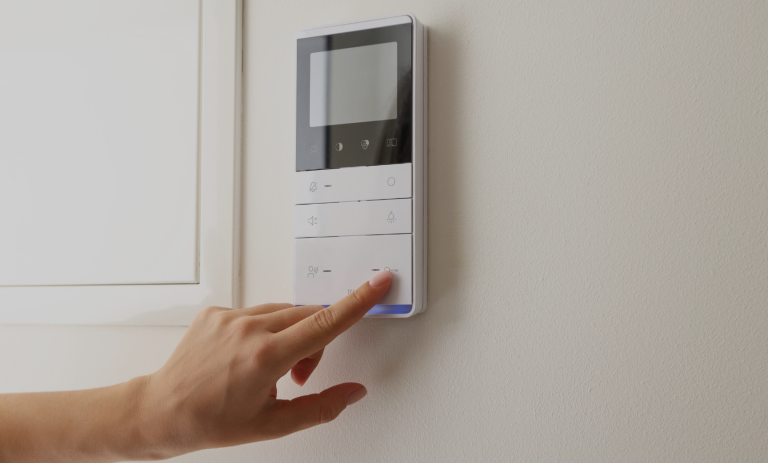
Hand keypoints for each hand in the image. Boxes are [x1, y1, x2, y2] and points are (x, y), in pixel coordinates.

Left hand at [136, 271, 391, 458]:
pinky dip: (265, 330)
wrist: (161, 410)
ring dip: (291, 335)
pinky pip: (258, 311)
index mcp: (266, 358)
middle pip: (309, 316)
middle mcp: (248, 329)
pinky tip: (247, 355)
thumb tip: (354, 392)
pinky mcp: (217, 311)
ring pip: (285, 312)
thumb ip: (322, 406)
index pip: (326, 323)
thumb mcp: (273, 425)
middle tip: (299, 374)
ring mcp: (230, 316)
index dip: (359, 301)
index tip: (378, 282)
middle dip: (316, 342)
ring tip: (270, 368)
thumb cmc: (210, 421)